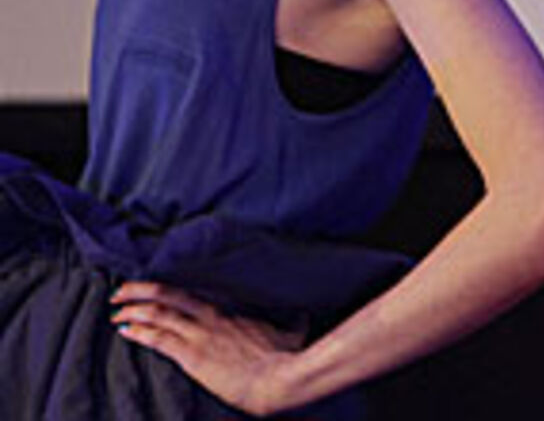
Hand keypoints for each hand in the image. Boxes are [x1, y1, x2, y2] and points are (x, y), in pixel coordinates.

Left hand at [111, 282, 306, 416]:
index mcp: (232, 310)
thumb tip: (305, 309)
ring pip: (159, 314)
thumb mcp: (292, 330)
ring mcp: (201, 335)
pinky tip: (126, 330)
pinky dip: (140, 332)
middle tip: (121, 290)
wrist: (277, 379)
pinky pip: (159, 338)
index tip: (153, 285)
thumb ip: (292, 318)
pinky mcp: (193, 356)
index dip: (170, 288)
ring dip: (134, 311)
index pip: (194, 292)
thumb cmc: (286, 357)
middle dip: (141, 291)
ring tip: (117, 311)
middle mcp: (212, 317)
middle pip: (169, 295)